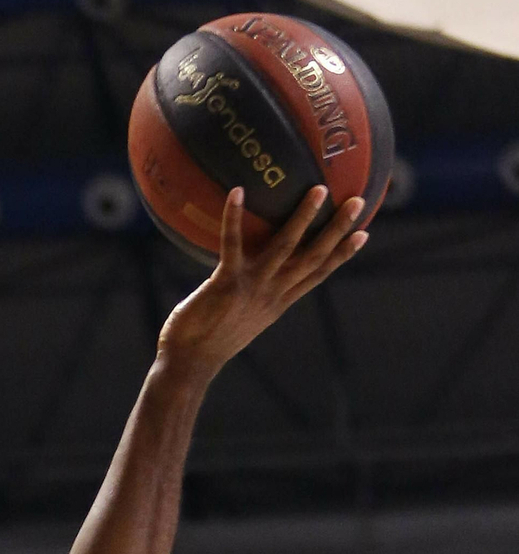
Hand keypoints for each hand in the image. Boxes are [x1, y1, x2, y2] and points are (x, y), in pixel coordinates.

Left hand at [157, 187, 367, 382]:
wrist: (190, 363)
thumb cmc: (211, 338)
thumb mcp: (244, 316)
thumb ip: (257, 295)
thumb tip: (258, 275)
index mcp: (279, 301)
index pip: (318, 274)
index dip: (342, 254)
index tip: (364, 233)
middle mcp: (272, 293)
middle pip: (313, 257)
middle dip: (337, 230)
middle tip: (356, 201)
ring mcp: (251, 287)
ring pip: (285, 248)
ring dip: (303, 218)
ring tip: (318, 190)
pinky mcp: (225, 283)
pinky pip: (232, 244)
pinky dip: (233, 217)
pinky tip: (237, 192)